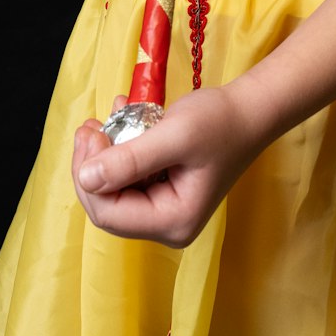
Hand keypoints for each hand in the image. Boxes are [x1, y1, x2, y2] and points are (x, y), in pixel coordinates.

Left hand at [72, 85, 264, 245]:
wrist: (250, 110)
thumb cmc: (220, 121)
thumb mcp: (175, 134)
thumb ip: (129, 159)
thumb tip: (85, 178)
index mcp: (173, 221)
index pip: (108, 214)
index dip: (88, 176)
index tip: (90, 133)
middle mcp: (168, 225)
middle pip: (109, 206)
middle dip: (93, 165)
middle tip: (90, 126)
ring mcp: (166, 211)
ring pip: (116, 190)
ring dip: (105, 154)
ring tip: (103, 119)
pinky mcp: (165, 193)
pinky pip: (131, 178)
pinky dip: (121, 150)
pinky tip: (122, 119)